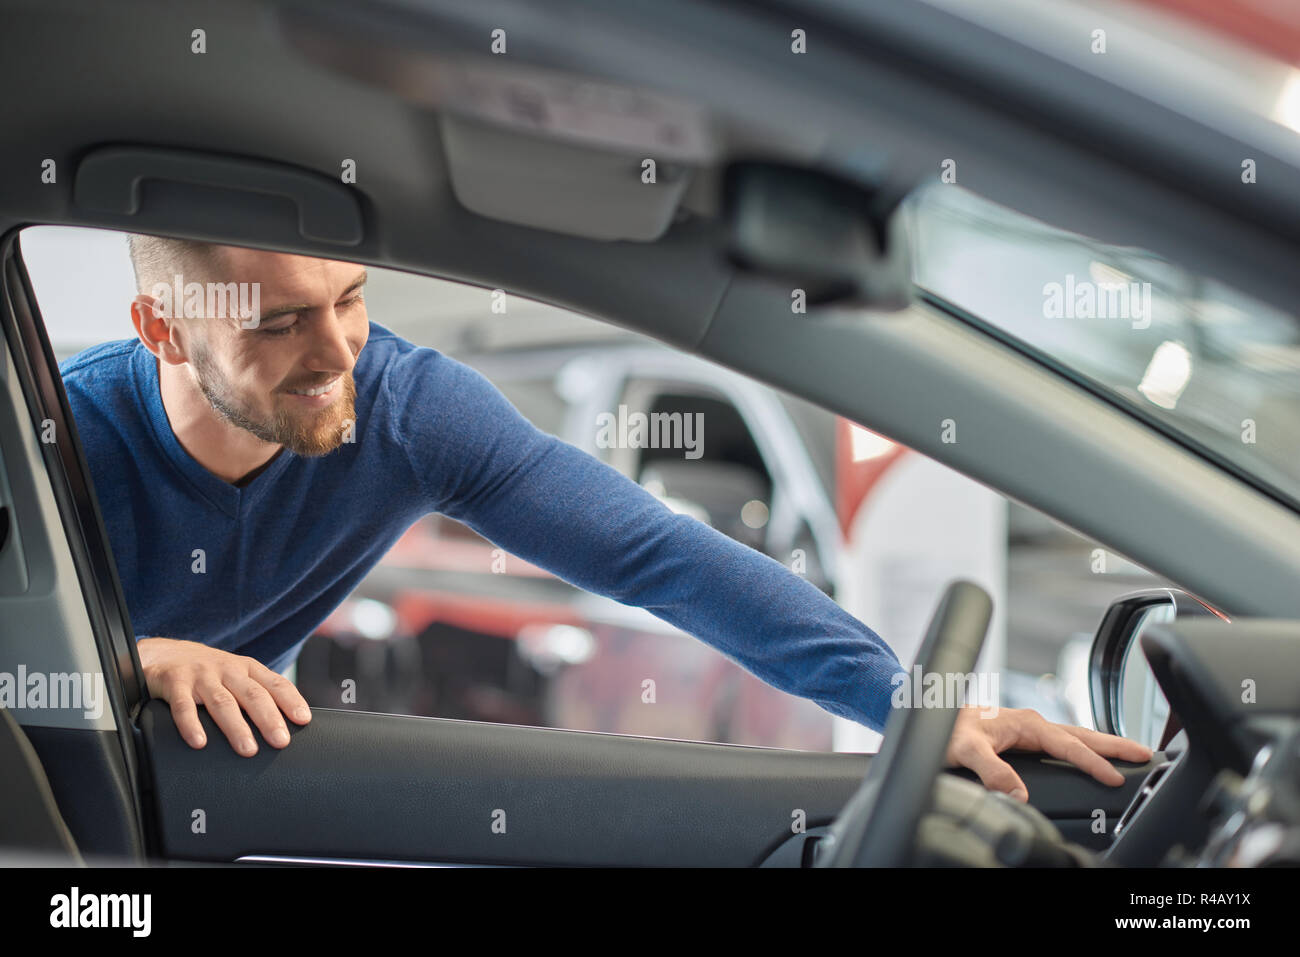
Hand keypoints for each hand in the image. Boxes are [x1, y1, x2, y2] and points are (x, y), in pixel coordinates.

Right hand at [137, 637, 311, 756]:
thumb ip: (257, 693)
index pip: (275, 683)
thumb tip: (284, 727)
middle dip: (269, 718)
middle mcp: (227, 669)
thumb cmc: (209, 673)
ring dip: (237, 727)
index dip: (291, 700)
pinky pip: (183, 706)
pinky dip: (191, 725)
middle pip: (252, 695)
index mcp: (247, 668)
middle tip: (281, 741)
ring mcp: (201, 675)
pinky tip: (200, 742)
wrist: (164, 653)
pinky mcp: (175, 683)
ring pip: (222, 702)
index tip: (303, 719)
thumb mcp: (236, 675)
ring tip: (248, 749)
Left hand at [945, 706, 1152, 800]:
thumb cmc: (943, 727)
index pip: (1068, 745)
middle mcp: (1031, 723)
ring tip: (1130, 754)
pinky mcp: (1022, 737)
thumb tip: (1020, 795)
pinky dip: (1082, 748)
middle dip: (1116, 745)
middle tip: (1147, 754)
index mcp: (1025, 723)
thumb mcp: (964, 749)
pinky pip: (1061, 742)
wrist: (926, 713)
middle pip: (1082, 735)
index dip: (1092, 762)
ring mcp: (1028, 729)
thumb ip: (992, 770)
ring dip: (1102, 745)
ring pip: (1074, 736)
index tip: (1115, 777)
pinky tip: (1088, 757)